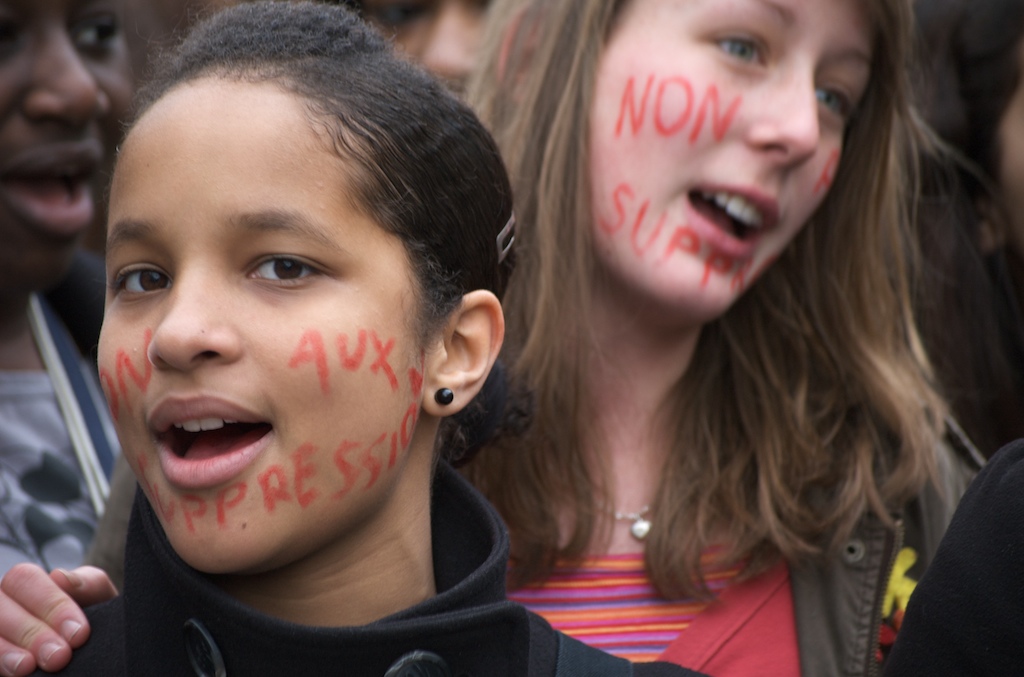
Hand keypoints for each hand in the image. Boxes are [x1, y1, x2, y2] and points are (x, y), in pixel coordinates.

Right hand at [0, 565, 116, 675]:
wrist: (98, 654)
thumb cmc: (89, 623)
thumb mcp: (99, 600)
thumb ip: (88, 584)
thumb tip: (61, 576)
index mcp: (27, 584)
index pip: (25, 579)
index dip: (51, 605)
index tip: (79, 633)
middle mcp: (3, 604)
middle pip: (0, 606)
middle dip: (31, 632)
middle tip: (59, 656)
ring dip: (5, 651)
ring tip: (28, 667)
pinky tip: (15, 674)